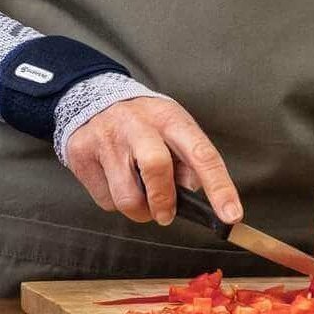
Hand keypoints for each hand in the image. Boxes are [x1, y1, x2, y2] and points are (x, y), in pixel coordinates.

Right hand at [63, 96, 242, 226]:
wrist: (92, 98)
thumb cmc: (144, 123)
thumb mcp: (173, 128)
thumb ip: (187, 161)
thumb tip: (190, 195)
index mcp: (169, 118)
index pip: (200, 153)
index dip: (219, 187)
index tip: (231, 216)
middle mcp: (136, 125)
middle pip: (155, 168)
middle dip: (164, 201)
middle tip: (165, 214)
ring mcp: (106, 139)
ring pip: (127, 197)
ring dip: (139, 210)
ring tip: (140, 197)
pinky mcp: (82, 155)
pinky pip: (105, 199)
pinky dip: (115, 201)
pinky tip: (116, 182)